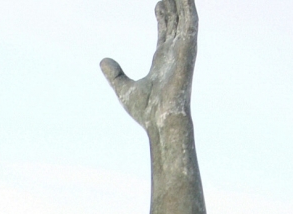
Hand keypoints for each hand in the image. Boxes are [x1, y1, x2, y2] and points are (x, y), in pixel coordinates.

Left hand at [100, 0, 197, 132]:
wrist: (161, 122)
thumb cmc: (147, 112)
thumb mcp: (124, 89)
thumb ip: (115, 75)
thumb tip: (102, 61)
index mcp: (163, 61)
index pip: (165, 33)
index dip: (163, 17)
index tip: (159, 3)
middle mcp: (175, 54)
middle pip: (175, 22)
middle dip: (173, 5)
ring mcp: (183, 51)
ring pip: (185, 18)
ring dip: (182, 2)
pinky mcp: (188, 51)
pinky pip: (190, 23)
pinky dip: (189, 7)